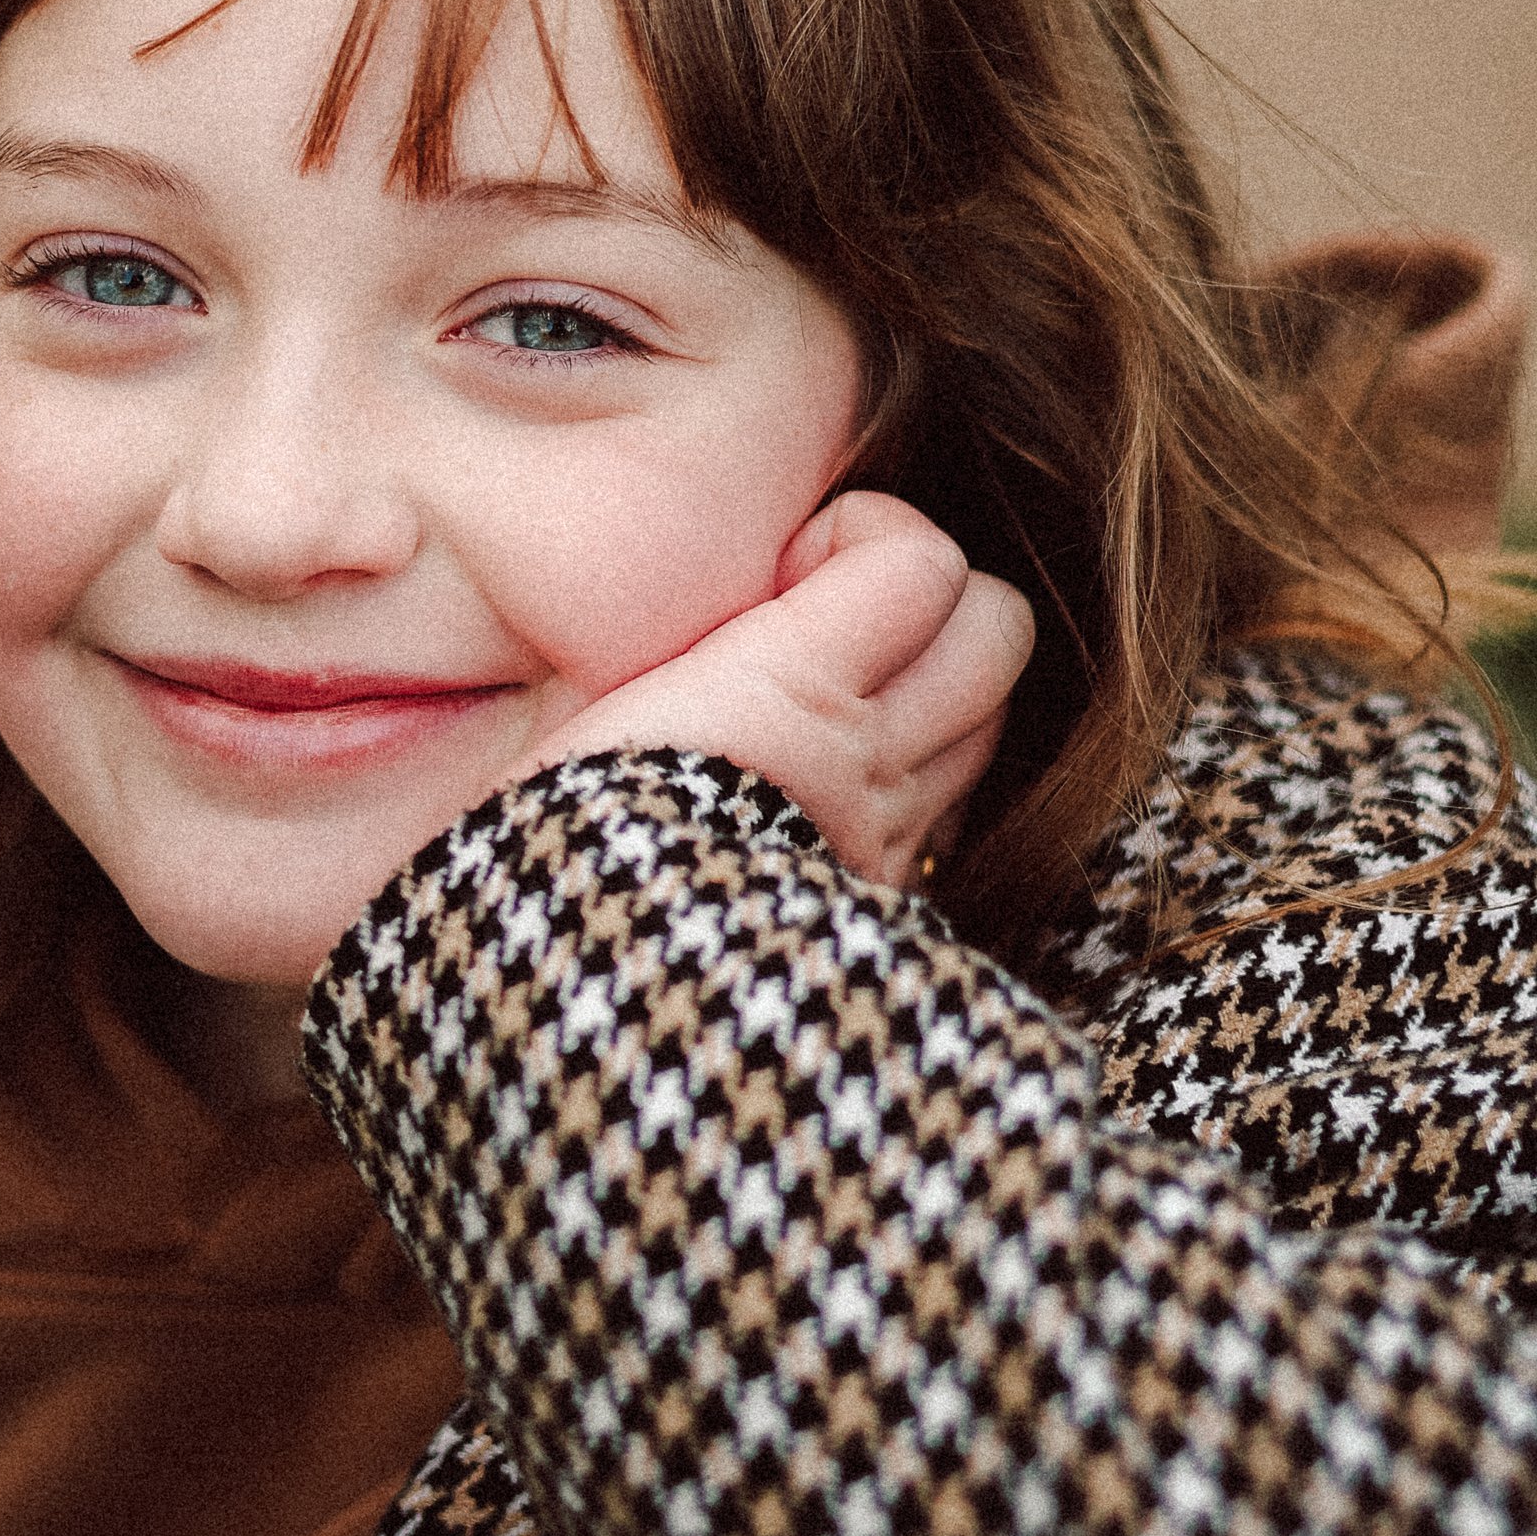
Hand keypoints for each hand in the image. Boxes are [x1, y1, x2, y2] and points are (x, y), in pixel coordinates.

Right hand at [518, 493, 1035, 887]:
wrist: (571, 1003)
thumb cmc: (541, 841)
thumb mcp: (568, 703)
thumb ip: (651, 628)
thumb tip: (654, 574)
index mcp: (788, 690)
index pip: (924, 562)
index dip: (866, 532)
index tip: (787, 565)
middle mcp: (864, 762)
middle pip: (996, 630)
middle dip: (934, 598)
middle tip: (836, 616)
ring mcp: (887, 838)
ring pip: (990, 718)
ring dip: (933, 685)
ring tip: (836, 697)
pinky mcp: (883, 904)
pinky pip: (951, 807)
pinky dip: (918, 776)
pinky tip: (834, 784)